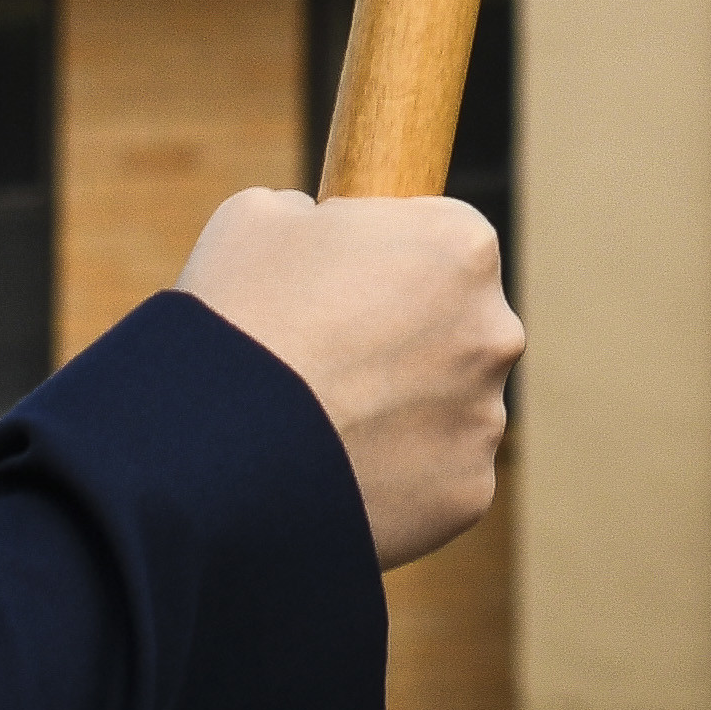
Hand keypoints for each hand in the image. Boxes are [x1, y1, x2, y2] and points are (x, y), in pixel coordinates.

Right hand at [174, 185, 522, 568]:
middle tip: (332, 357)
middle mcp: (494, 331)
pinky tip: (336, 468)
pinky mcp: (466, 494)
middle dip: (407, 337)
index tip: (344, 280)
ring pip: (448, 404)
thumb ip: (314, 215)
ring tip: (323, 421)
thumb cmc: (239, 313)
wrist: (216, 449)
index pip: (444, 236)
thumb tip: (315, 230)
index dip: (389, 255)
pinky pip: (435, 474)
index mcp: (459, 246)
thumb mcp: (260, 216)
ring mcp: (485, 419)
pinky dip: (397, 473)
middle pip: (458, 325)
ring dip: (402, 409)